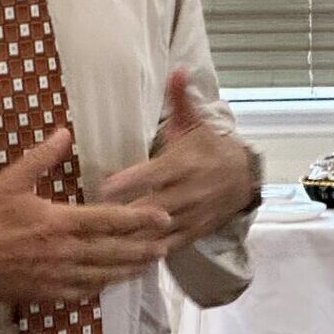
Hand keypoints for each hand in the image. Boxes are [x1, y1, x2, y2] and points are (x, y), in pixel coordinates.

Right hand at [0, 128, 172, 304]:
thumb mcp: (11, 180)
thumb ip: (41, 157)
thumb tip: (65, 132)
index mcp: (58, 222)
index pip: (108, 220)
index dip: (139, 219)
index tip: (162, 217)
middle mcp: (63, 253)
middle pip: (113, 252)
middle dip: (143, 248)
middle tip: (167, 244)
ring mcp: (56, 277)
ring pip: (103, 275)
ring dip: (129, 269)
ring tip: (149, 264)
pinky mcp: (46, 294)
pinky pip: (82, 293)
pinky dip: (102, 287)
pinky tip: (112, 282)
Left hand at [98, 68, 261, 251]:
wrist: (243, 177)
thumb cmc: (207, 147)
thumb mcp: (194, 122)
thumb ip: (180, 99)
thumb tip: (177, 69)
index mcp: (183, 164)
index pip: (154, 174)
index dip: (131, 181)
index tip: (105, 186)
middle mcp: (187, 192)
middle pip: (152, 207)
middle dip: (124, 216)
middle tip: (90, 222)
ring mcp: (191, 216)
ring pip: (158, 232)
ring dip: (131, 241)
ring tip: (100, 249)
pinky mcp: (193, 233)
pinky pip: (169, 247)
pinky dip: (148, 256)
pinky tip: (123, 264)